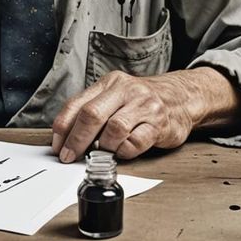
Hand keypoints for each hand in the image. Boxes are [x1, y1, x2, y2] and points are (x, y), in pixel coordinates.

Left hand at [49, 70, 202, 161]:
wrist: (182, 97)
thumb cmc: (141, 102)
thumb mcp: (113, 97)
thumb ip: (90, 111)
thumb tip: (64, 139)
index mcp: (110, 83)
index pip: (76, 105)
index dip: (63, 129)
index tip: (58, 147)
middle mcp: (127, 91)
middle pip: (91, 115)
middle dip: (76, 141)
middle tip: (70, 157)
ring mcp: (145, 106)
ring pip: (113, 130)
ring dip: (104, 147)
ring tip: (105, 151)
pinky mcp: (160, 124)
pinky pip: (134, 143)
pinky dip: (124, 152)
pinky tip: (123, 150)